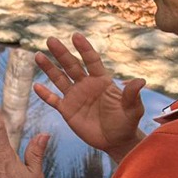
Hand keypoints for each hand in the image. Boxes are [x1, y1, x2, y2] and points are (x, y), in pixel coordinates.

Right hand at [35, 34, 145, 160]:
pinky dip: (45, 94)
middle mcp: (86, 85)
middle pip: (71, 66)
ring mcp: (75, 97)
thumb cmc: (127, 122)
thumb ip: (132, 95)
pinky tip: (36, 86)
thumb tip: (140, 81)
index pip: (91, 60)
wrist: (116, 141)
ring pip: (59, 79)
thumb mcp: (133, 109)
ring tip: (38, 56)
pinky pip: (54, 100)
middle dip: (61, 53)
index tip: (75, 36)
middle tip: (51, 40)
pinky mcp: (67, 110)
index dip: (84, 48)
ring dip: (49, 68)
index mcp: (101, 81)